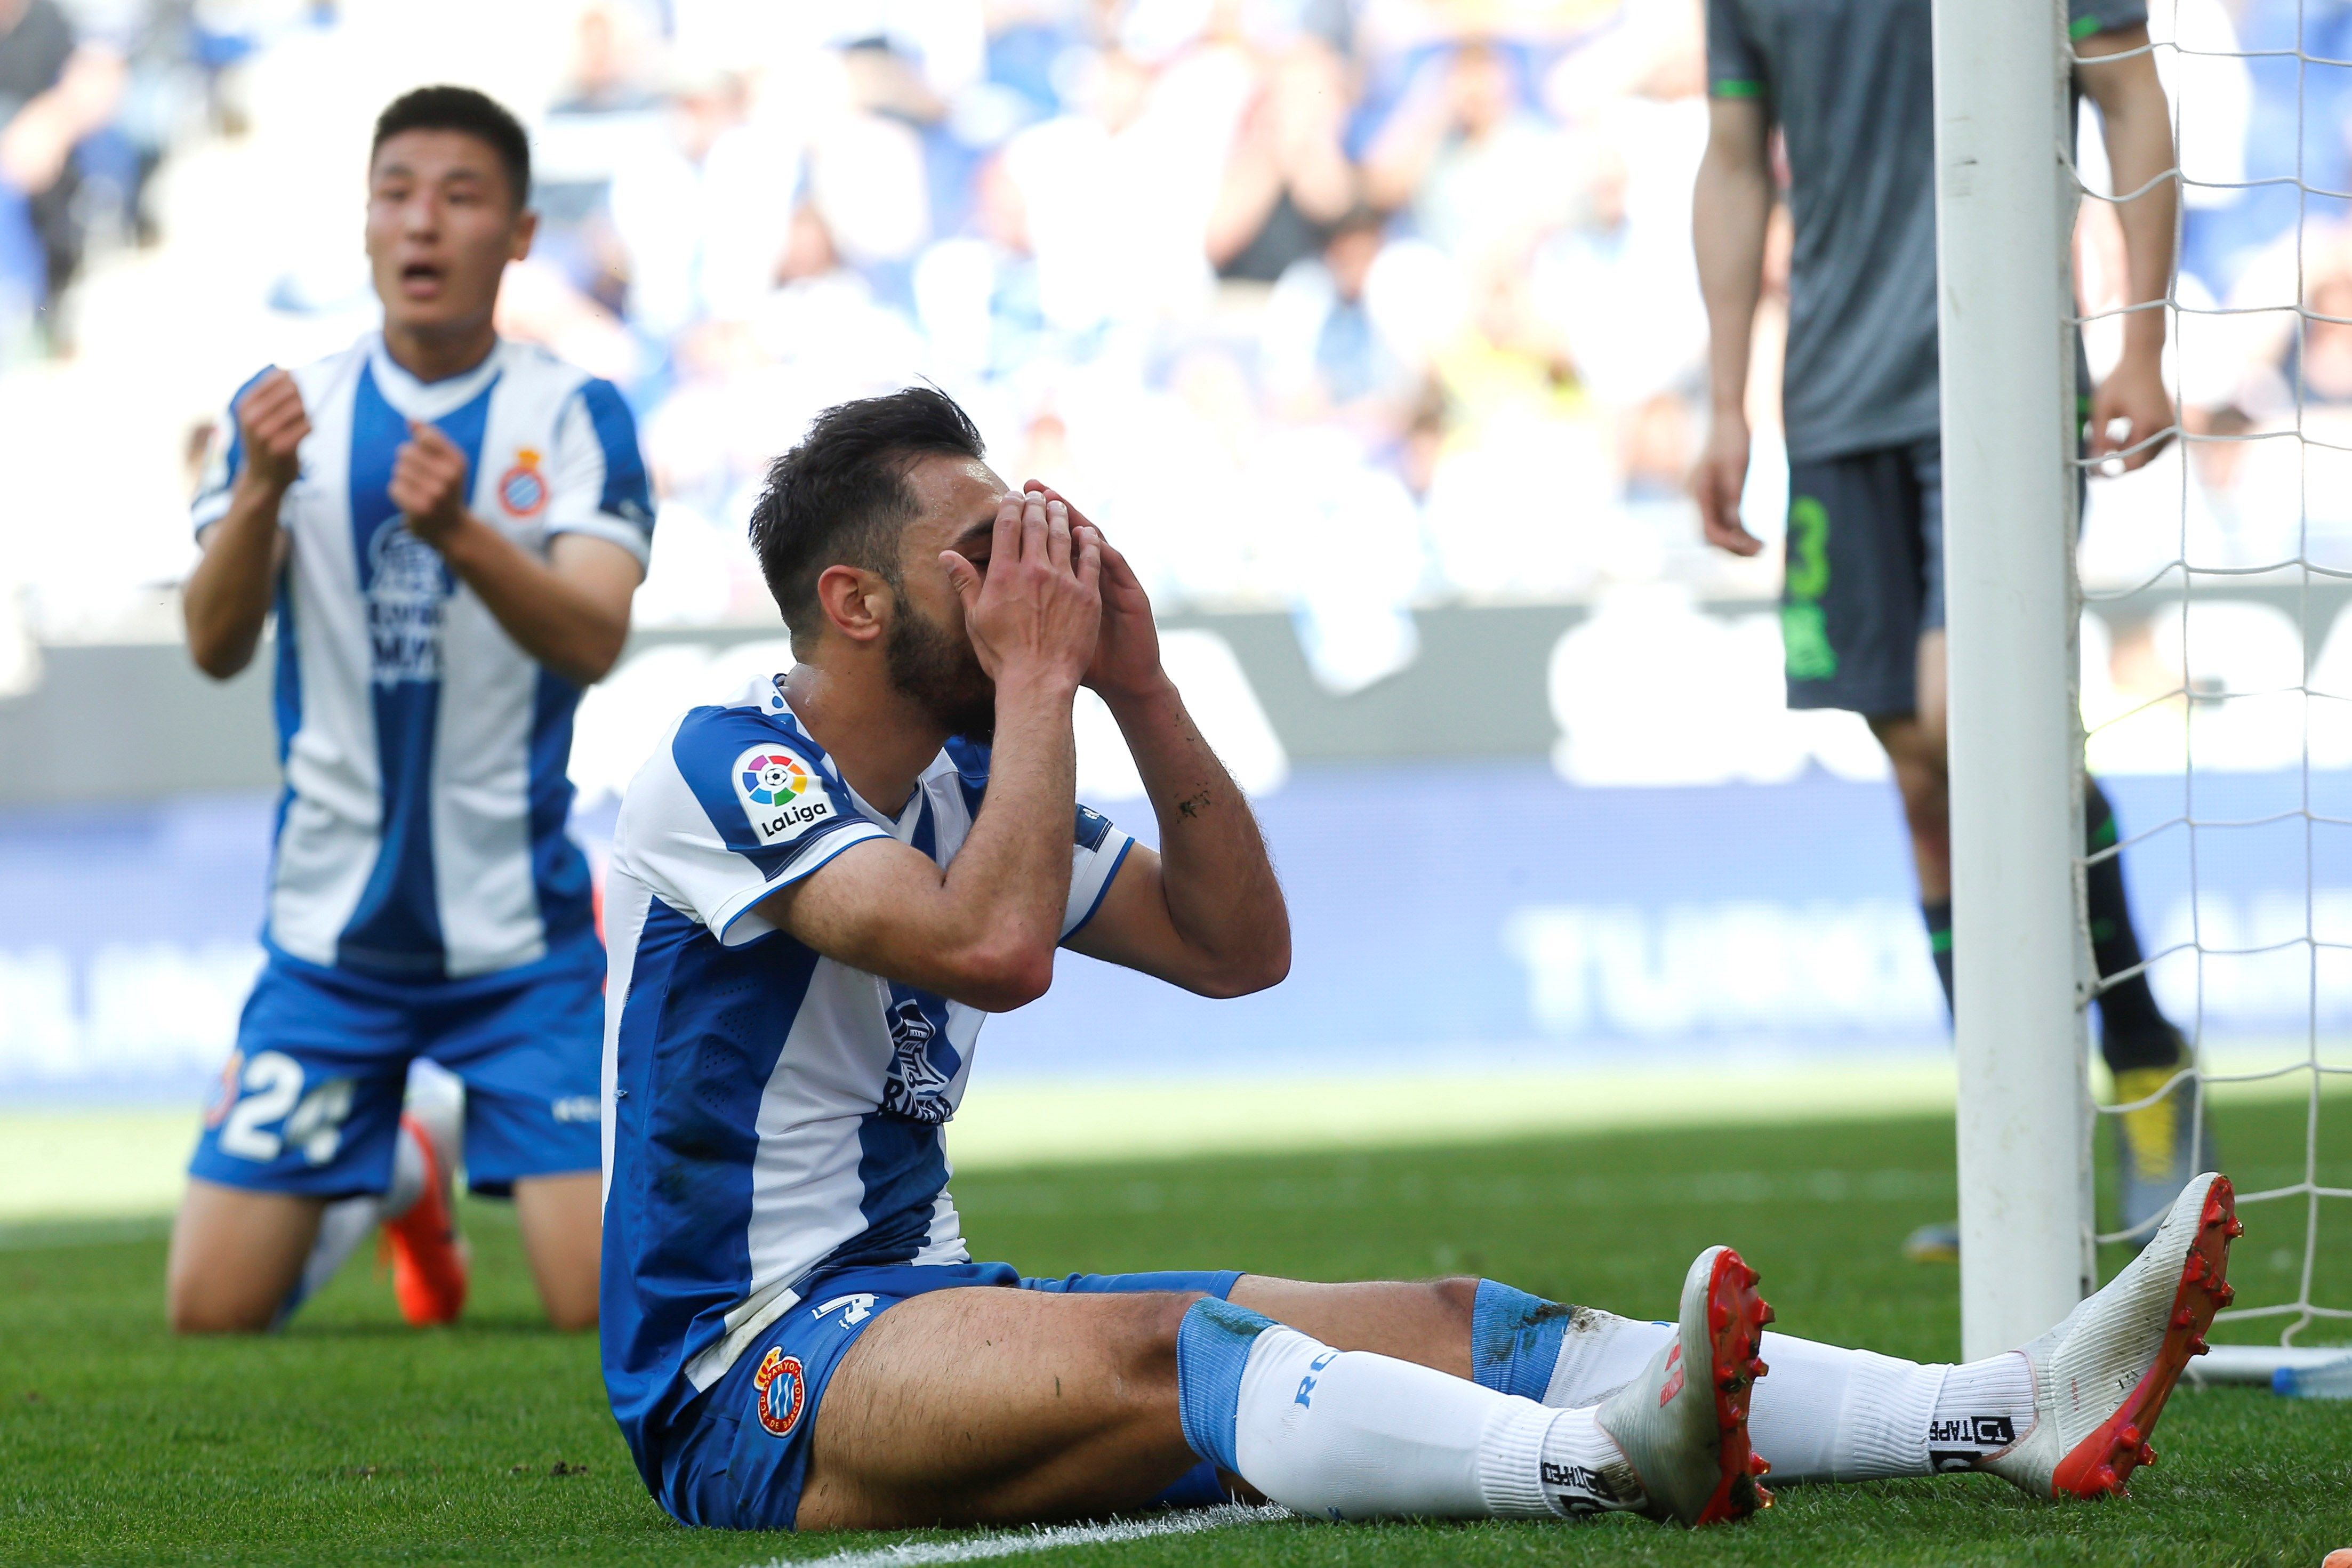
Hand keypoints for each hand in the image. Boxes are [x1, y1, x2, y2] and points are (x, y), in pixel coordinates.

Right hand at [232, 370, 309, 494]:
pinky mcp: (281, 448)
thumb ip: (272, 392)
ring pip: (300, 407)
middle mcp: (251, 417)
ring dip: (305, 415)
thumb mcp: (259, 414)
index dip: (293, 386)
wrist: (262, 477)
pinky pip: (307, 426)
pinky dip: (309, 428)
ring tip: (297, 425)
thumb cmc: (265, 441)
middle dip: (300, 399)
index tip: (291, 399)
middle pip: (291, 390)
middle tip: (297, 414)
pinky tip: (302, 435)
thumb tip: (288, 369)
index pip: (279, 378)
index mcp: (245, 404)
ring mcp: (265, 433)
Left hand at [390, 421, 472, 546]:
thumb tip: (411, 418)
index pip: (424, 436)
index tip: (427, 456)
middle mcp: (449, 476)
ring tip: (418, 490)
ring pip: (398, 470)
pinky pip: (394, 487)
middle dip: (407, 462)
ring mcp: (434, 493)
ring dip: (403, 479)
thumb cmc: (446, 489)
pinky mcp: (419, 508)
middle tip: (421, 477)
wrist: (452, 529)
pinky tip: (412, 501)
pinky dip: (400, 493)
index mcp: (457, 461)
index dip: (419, 444)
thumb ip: (430, 438)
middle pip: (405, 451)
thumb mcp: (446, 462)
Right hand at [942, 490, 1100, 693]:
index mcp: (1005, 574)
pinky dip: (1089, 542)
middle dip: (1036, 505)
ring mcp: (1064, 581)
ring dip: (1061, 517)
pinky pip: (1091, 559)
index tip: (1013, 496)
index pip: (1008, 526)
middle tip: (1037, 495)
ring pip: (1064, 537)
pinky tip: (1088, 532)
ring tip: (1059, 506)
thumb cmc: (1003, 655)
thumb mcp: (976, 619)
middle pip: (1037, 525)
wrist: (1039, 681)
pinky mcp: (1087, 596)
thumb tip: (946, 556)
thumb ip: (965, 582)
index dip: (1011, 506)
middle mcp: (1035, 570)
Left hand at [1023, 481, 1162, 701]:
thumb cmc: (1082, 661)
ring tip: (1058, 501)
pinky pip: (1114, 568)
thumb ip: (1020, 603)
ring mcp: (1110, 583)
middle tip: (1032, 485)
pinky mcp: (1128, 595)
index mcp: (1067, 582)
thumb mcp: (1051, 631)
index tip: (1010, 499)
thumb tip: (975, 577)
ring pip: (1092, 544)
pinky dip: (1102, 551)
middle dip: (1050, 509)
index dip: (1028, 521)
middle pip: (1066, 534)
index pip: (1045, 543)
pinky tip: (1090, 536)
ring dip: (1076, 521)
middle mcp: (1088, 577)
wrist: (1124, 679)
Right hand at [1693, 408, 1762, 555]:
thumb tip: (1738, 524)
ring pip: (1716, 529)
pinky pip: (1720, 517)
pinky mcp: (1712, 493)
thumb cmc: (1732, 437)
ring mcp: (1703, 496)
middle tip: (1762, 550)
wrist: (1726, 416)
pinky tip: (1753, 530)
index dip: (1731, 544)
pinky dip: (1735, 528)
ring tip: (1760, 545)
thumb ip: (1735, 494)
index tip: (1754, 546)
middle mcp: (1697, 497)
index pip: (1710, 530)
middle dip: (1735, 548)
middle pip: (1711, 535)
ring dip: (1736, 541)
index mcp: (1699, 492)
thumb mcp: (1738, 465)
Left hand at [2088, 351, 2175, 472]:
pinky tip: (2120, 434)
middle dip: (2118, 460)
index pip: (2133, 461)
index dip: (2114, 470)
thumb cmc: (2120, 381)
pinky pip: (2152, 446)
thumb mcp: (2102, 408)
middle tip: (2098, 452)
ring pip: (2146, 455)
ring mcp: (2171, 428)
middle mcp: (2165, 428)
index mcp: (2147, 424)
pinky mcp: (2170, 427)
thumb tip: (2095, 460)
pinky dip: (2135, 446)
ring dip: (2126, 453)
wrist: (2143, 362)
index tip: (2097, 472)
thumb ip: (2099, 436)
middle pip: (2140, 461)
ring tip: (2110, 436)